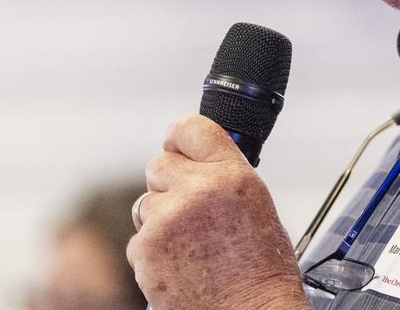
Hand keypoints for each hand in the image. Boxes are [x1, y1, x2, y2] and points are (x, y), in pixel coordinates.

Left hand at [126, 114, 307, 309]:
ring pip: (146, 203)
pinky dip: (153, 252)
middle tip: (189, 210)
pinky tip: (180, 264)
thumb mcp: (257, 206)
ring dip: (161, 220)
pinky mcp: (146, 248)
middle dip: (169, 184)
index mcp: (232, 175)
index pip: (190, 128)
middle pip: (159, 164)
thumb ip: (224, 178)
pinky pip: (139, 239)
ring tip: (192, 246)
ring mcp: (168, 218)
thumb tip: (196, 164)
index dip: (179, 138)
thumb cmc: (261, 271)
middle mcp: (198, 190)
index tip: (176, 145)